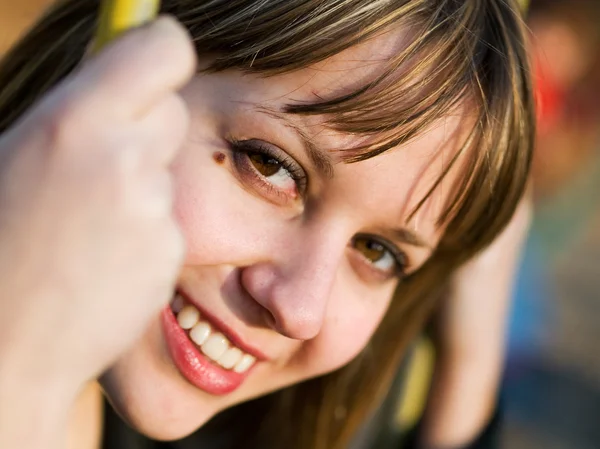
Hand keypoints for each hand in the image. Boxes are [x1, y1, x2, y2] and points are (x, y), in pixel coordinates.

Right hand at [0, 16, 195, 390]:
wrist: (1, 343)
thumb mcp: (15, 153)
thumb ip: (76, 113)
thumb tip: (119, 74)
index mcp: (73, 122)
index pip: (165, 49)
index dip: (161, 52)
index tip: (149, 66)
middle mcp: (123, 161)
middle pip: (175, 111)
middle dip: (149, 128)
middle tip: (107, 158)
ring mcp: (152, 212)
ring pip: (171, 169)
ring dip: (142, 185)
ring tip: (89, 222)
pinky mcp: (169, 253)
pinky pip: (170, 220)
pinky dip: (146, 231)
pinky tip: (104, 257)